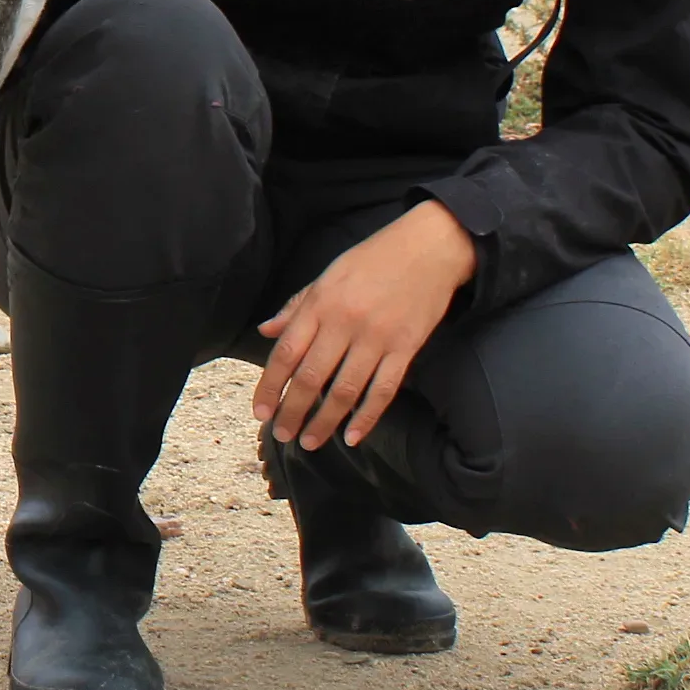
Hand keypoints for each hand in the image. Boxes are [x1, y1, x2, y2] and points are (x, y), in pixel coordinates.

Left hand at [253, 200, 475, 452]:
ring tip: (310, 442)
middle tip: (281, 436)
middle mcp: (344, 322)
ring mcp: (377, 337)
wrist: (430, 247)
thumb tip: (265, 331)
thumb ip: (297, 306)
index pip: (286, 352)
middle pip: (311, 378)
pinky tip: (352, 437)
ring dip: (325, 422)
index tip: (260, 411)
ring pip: (345, 390)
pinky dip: (367, 417)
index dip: (270, 386)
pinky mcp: (406, 348)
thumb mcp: (328, 274)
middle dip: (293, 412)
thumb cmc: (374, 259)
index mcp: (321, 303)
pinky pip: (383, 390)